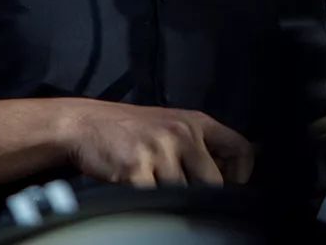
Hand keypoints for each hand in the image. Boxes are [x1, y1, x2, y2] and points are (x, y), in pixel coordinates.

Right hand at [57, 100, 253, 188]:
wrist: (84, 124)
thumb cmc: (129, 129)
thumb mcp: (171, 125)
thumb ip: (202, 145)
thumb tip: (238, 169)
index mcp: (196, 121)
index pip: (241, 149)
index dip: (242, 175)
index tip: (230, 187)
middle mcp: (181, 133)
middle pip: (213, 182)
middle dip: (201, 195)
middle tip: (185, 195)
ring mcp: (159, 151)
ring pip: (183, 195)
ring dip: (169, 199)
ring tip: (153, 185)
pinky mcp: (136, 169)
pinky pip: (154, 200)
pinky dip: (147, 202)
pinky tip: (136, 189)